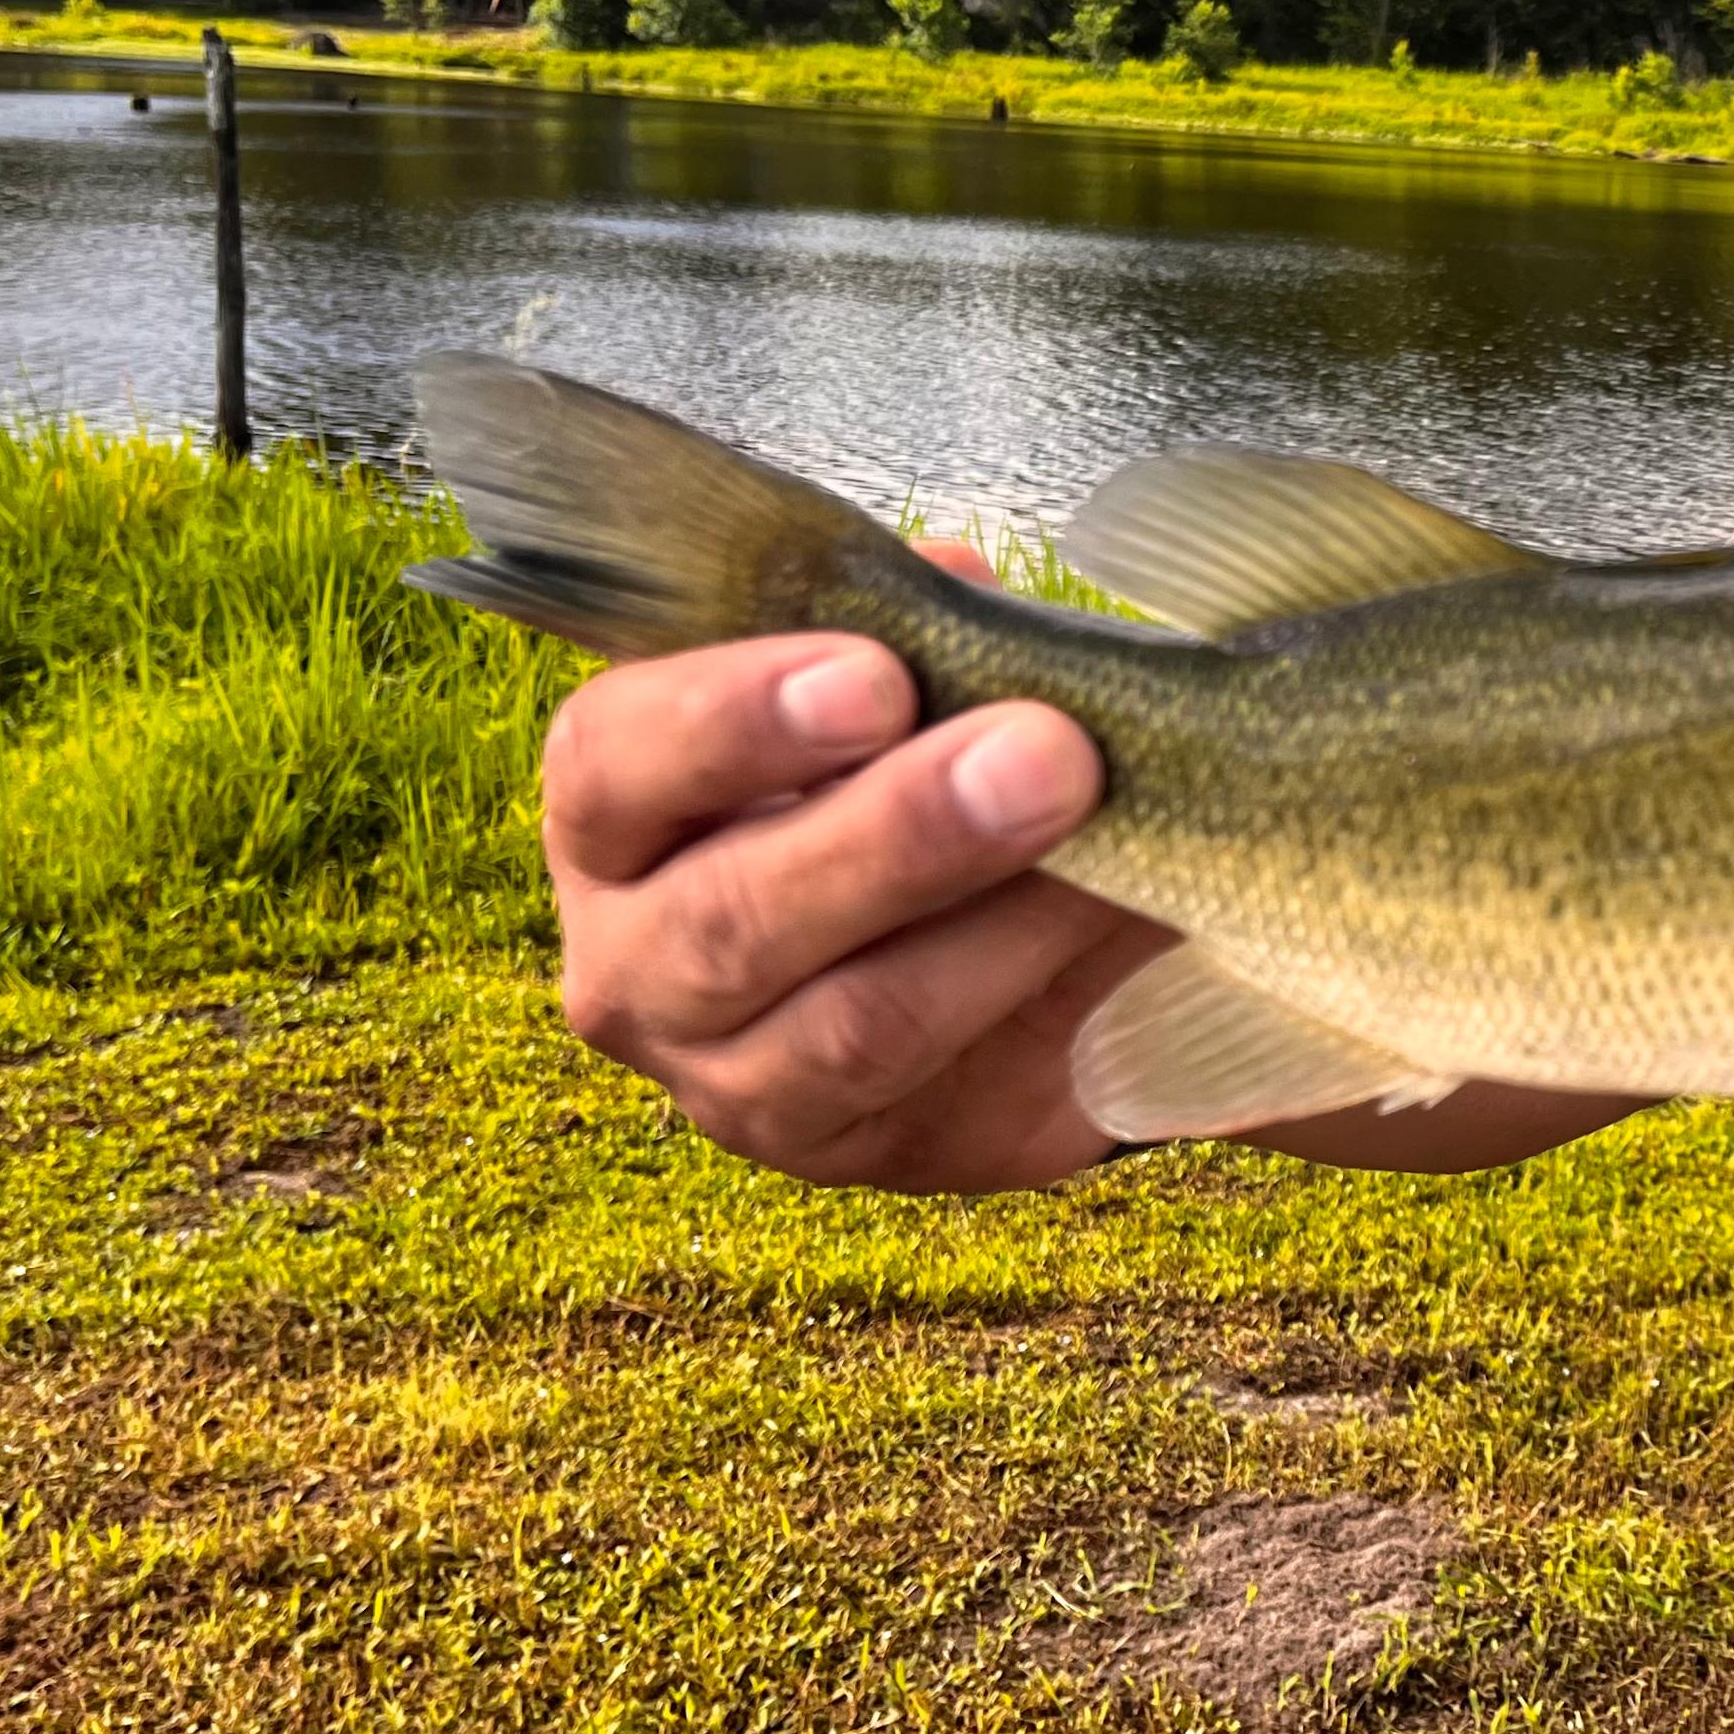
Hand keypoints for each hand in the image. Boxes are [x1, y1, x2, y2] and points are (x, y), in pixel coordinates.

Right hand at [542, 540, 1159, 1191]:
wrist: (995, 950)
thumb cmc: (911, 778)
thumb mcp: (902, 695)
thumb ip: (909, 638)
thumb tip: (956, 582)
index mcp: (617, 810)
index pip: (615, 758)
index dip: (737, 716)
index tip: (879, 671)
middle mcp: (635, 960)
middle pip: (731, 916)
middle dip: (901, 831)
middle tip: (1050, 753)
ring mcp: (729, 1078)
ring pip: (851, 1023)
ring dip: (1001, 927)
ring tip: (1114, 851)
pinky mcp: (844, 1151)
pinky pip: (946, 1089)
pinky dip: (1044, 1003)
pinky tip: (1118, 931)